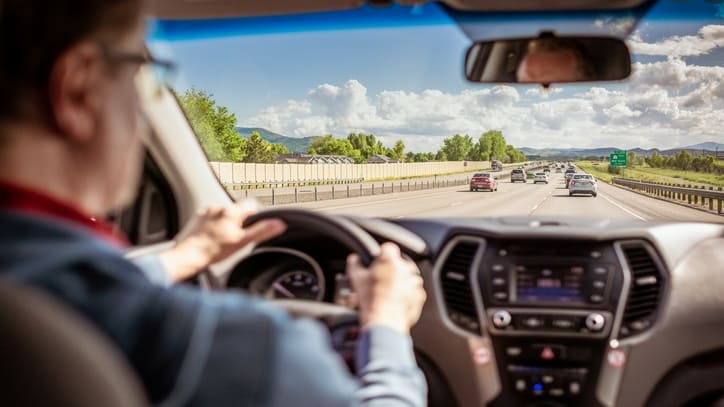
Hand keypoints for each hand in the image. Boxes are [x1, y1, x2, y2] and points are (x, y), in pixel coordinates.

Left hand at [159, 200, 285, 281]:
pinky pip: (209, 219)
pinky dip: (212, 226)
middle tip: (237, 238)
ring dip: (225, 223)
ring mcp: (205, 213)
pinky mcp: (196, 219)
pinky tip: (211, 239)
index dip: (256, 216)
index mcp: (231, 211)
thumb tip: (279, 224)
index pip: (251, 205)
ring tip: (222, 240)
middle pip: (237, 210)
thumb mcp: (242, 242)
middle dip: (239, 221)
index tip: (254, 227)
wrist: (187, 257)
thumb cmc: (213, 251)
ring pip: (223, 214)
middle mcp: (218, 208)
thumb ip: (261, 231)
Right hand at [346, 242, 425, 333]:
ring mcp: (414, 282)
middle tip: (381, 281)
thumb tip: (354, 259)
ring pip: (408, 277)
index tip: (377, 263)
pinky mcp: (419, 295)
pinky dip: (407, 295)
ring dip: (400, 282)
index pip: (388, 248)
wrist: (384, 321)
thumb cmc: (370, 299)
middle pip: (399, 263)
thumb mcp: (356, 279)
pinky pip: (414, 291)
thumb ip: (355, 264)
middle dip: (391, 270)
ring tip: (388, 293)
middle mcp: (405, 267)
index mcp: (389, 259)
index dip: (382, 255)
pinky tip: (395, 302)